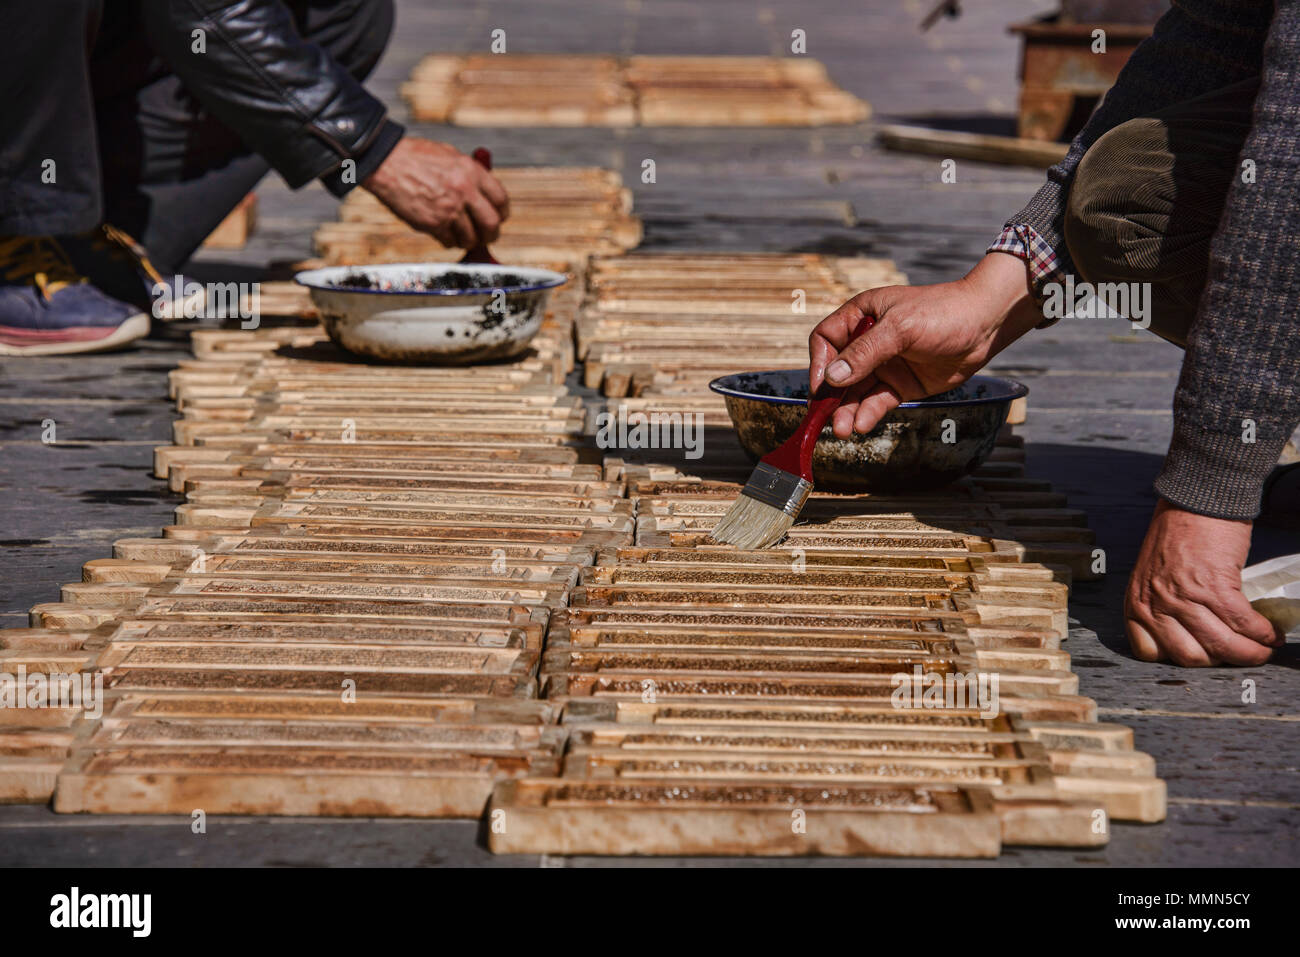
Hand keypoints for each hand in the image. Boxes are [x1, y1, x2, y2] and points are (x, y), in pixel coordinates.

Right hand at [363, 138, 508, 248]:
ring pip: (471, 238)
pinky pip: (450, 242)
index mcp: (471, 172)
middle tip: (487, 236)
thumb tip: (485, 193)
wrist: (386, 162)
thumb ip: (470, 174)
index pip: (501, 200)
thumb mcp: (450, 155)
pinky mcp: (432, 224)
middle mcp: (464, 191)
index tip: (498, 217)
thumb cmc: (415, 157)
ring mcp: (449, 210)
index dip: (502, 212)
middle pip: (492, 224)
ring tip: (463, 236)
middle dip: (492, 234)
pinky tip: (444, 233)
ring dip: (469, 240)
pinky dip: (450, 241)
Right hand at [809, 252, 1040, 437]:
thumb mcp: (901, 328)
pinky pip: (877, 402)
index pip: (826, 340)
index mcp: (861, 316)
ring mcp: (884, 365)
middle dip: (831, 396)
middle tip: (825, 419)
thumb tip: (832, 378)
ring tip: (842, 429)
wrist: (985, 326)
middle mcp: (868, 342)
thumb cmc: (942, 313)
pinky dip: (867, 414)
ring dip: (846, 410)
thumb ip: (866, 352)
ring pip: (856, 392)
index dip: (819, 363)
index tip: (821, 386)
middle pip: (838, 372)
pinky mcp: (900, 385)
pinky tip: (862, 424)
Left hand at [1125, 500, 1282, 665]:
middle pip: (1189, 657)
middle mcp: (1156, 604)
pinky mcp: (1215, 587)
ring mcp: (1184, 597)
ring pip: (1221, 646)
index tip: (1201, 655)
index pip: (1148, 651)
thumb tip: (1193, 633)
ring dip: (1249, 653)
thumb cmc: (1176, 534)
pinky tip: (1269, 633)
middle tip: (1237, 654)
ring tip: (1263, 648)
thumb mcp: (1152, 575)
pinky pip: (1242, 624)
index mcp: (1137, 602)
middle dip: (1219, 662)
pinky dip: (1261, 633)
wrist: (1196, 501)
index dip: (1179, 659)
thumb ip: (1162, 604)